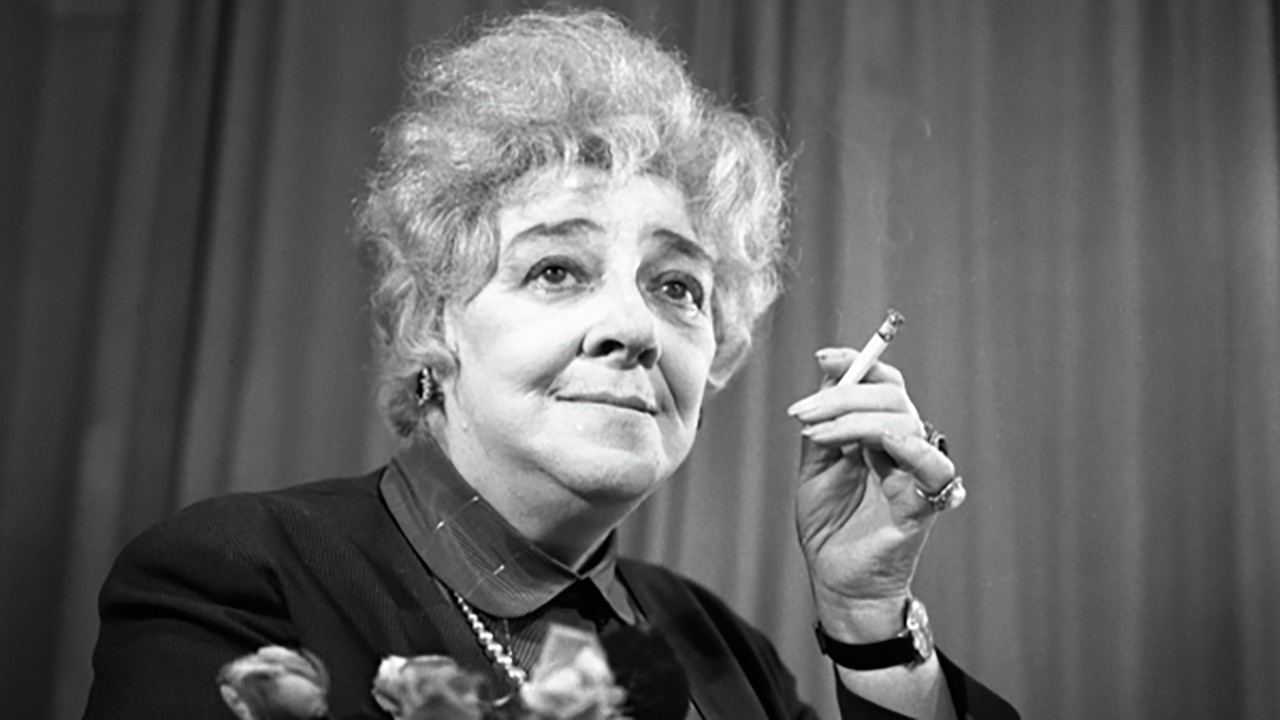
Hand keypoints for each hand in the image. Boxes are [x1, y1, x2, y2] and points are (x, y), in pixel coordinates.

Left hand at [788, 348, 958, 637]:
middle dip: (842, 394)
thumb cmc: (830, 525)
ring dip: (854, 418)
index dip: (858, 363)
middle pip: (891, 395)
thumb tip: (828, 372)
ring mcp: (917, 472)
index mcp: (882, 433)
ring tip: (815, 434)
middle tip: (802, 413)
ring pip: (904, 420)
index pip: (882, 383)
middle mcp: (905, 447)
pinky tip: (879, 444)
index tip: (823, 357)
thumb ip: (824, 422)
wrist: (835, 580)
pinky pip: (933, 467)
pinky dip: (911, 448)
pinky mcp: (924, 502)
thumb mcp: (815, 464)